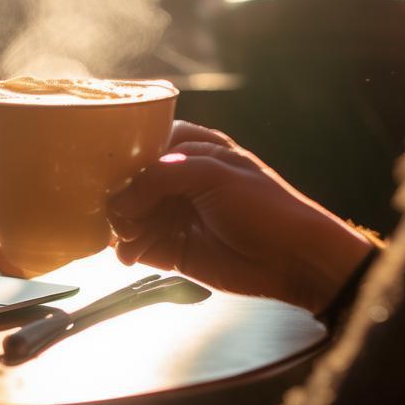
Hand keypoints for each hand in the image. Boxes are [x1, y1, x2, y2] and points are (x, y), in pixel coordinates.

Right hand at [107, 121, 373, 313]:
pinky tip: (130, 256)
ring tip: (129, 238)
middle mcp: (179, 180)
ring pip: (131, 215)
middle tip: (123, 214)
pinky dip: (129, 250)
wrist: (294, 259)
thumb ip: (162, 177)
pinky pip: (139, 246)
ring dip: (123, 226)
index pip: (144, 144)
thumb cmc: (264, 206)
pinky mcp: (174, 249)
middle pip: (132, 183)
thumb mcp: (214, 175)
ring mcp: (175, 215)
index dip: (125, 158)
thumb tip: (121, 200)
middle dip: (121, 197)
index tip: (110, 174)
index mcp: (193, 150)